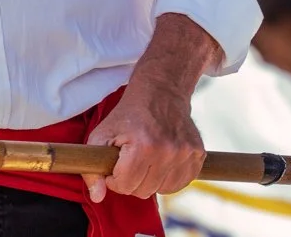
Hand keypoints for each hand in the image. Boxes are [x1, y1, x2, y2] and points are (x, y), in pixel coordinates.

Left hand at [81, 82, 206, 202]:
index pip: (125, 186)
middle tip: (130, 161)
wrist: (160, 92)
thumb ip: (92, 170)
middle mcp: (168, 151)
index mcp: (143, 146)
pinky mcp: (198, 154)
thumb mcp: (101, 135)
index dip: (115, 179)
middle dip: (132, 180)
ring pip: (162, 190)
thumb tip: (97, 198)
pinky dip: (168, 179)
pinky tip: (161, 162)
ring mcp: (186, 153)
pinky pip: (180, 184)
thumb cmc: (128, 115)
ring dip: (151, 180)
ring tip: (146, 160)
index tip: (115, 165)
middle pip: (143, 191)